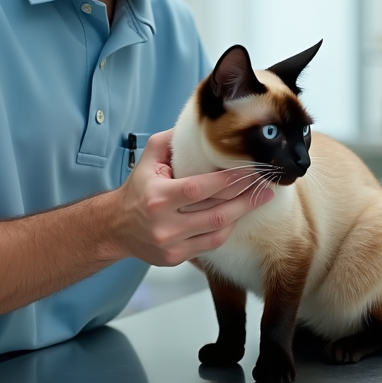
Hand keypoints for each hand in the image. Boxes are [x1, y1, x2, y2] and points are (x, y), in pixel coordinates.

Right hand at [109, 130, 273, 265]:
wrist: (116, 227)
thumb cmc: (138, 189)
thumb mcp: (148, 158)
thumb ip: (172, 140)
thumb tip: (200, 125)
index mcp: (158, 197)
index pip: (201, 188)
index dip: (229, 181)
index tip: (250, 171)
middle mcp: (165, 224)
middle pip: (216, 212)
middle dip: (246, 198)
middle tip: (266, 186)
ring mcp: (172, 244)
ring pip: (218, 231)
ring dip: (242, 214)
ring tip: (260, 199)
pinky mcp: (176, 257)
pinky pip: (211, 244)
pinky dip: (227, 229)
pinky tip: (238, 215)